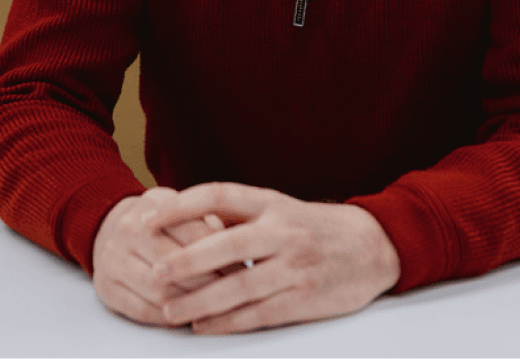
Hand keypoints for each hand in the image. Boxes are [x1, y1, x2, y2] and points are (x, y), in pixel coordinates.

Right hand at [92, 187, 230, 324]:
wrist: (112, 228)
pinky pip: (142, 310)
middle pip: (175, 263)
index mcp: (153, 202)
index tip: (242, 265)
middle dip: (209, 280)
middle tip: (234, 291)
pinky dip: (169, 317)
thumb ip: (208, 222)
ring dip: (190, 302)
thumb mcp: (183, 208)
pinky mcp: (106, 288)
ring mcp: (112, 259)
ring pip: (159, 290)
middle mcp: (128, 228)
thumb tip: (238, 251)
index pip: (193, 231)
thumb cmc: (162, 221)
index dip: (221, 252)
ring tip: (215, 306)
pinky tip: (188, 315)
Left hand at [147, 182, 401, 334]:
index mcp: (271, 201)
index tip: (148, 216)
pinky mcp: (304, 298)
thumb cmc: (314, 227)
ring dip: (200, 301)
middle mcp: (282, 230)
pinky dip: (227, 322)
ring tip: (169, 311)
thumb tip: (185, 221)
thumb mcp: (279, 208)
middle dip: (186, 261)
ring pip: (238, 286)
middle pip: (226, 244)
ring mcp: (294, 265)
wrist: (371, 247)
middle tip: (155, 274)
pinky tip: (203, 325)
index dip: (182, 205)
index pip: (219, 195)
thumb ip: (239, 215)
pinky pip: (258, 313)